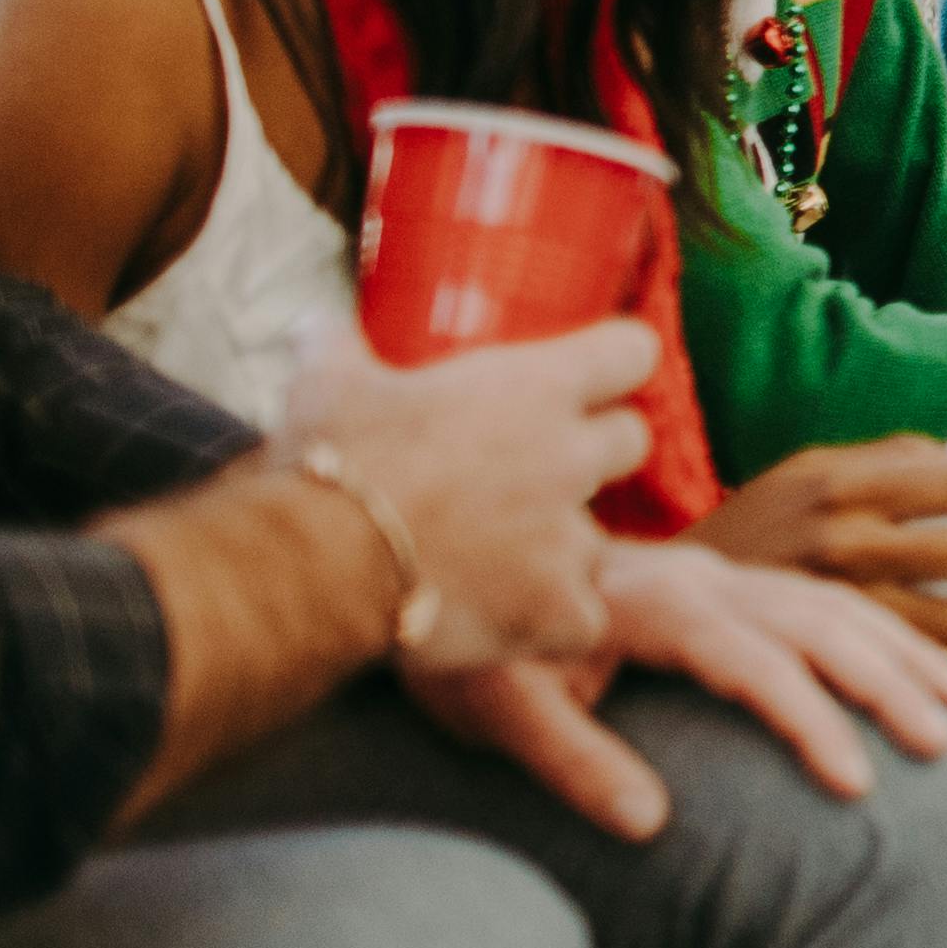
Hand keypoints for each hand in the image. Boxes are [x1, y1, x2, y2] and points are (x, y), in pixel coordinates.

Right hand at [279, 311, 652, 669]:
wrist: (316, 567)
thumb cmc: (329, 462)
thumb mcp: (327, 386)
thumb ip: (338, 348)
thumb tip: (315, 324)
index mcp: (536, 387)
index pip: (631, 352)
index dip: (613, 366)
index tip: (588, 380)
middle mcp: (569, 456)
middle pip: (630, 442)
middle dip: (593, 454)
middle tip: (532, 473)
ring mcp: (569, 537)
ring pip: (601, 536)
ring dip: (561, 547)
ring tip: (499, 559)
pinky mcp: (556, 609)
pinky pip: (583, 619)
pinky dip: (552, 623)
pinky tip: (506, 619)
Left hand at [413, 542, 946, 836]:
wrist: (434, 557)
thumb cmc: (462, 648)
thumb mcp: (494, 709)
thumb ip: (572, 762)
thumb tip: (652, 824)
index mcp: (655, 604)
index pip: (754, 666)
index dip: (811, 724)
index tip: (860, 785)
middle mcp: (701, 578)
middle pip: (818, 622)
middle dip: (888, 683)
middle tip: (945, 744)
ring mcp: (716, 571)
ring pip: (833, 600)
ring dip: (901, 648)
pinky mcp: (719, 579)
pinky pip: (818, 594)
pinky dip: (876, 626)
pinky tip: (913, 660)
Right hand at [695, 434, 946, 638]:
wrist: (652, 596)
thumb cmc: (757, 529)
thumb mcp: (812, 475)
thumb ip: (896, 461)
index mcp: (836, 472)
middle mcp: (835, 523)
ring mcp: (826, 587)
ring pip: (944, 609)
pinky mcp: (817, 643)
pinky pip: (904, 652)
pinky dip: (936, 641)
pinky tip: (944, 636)